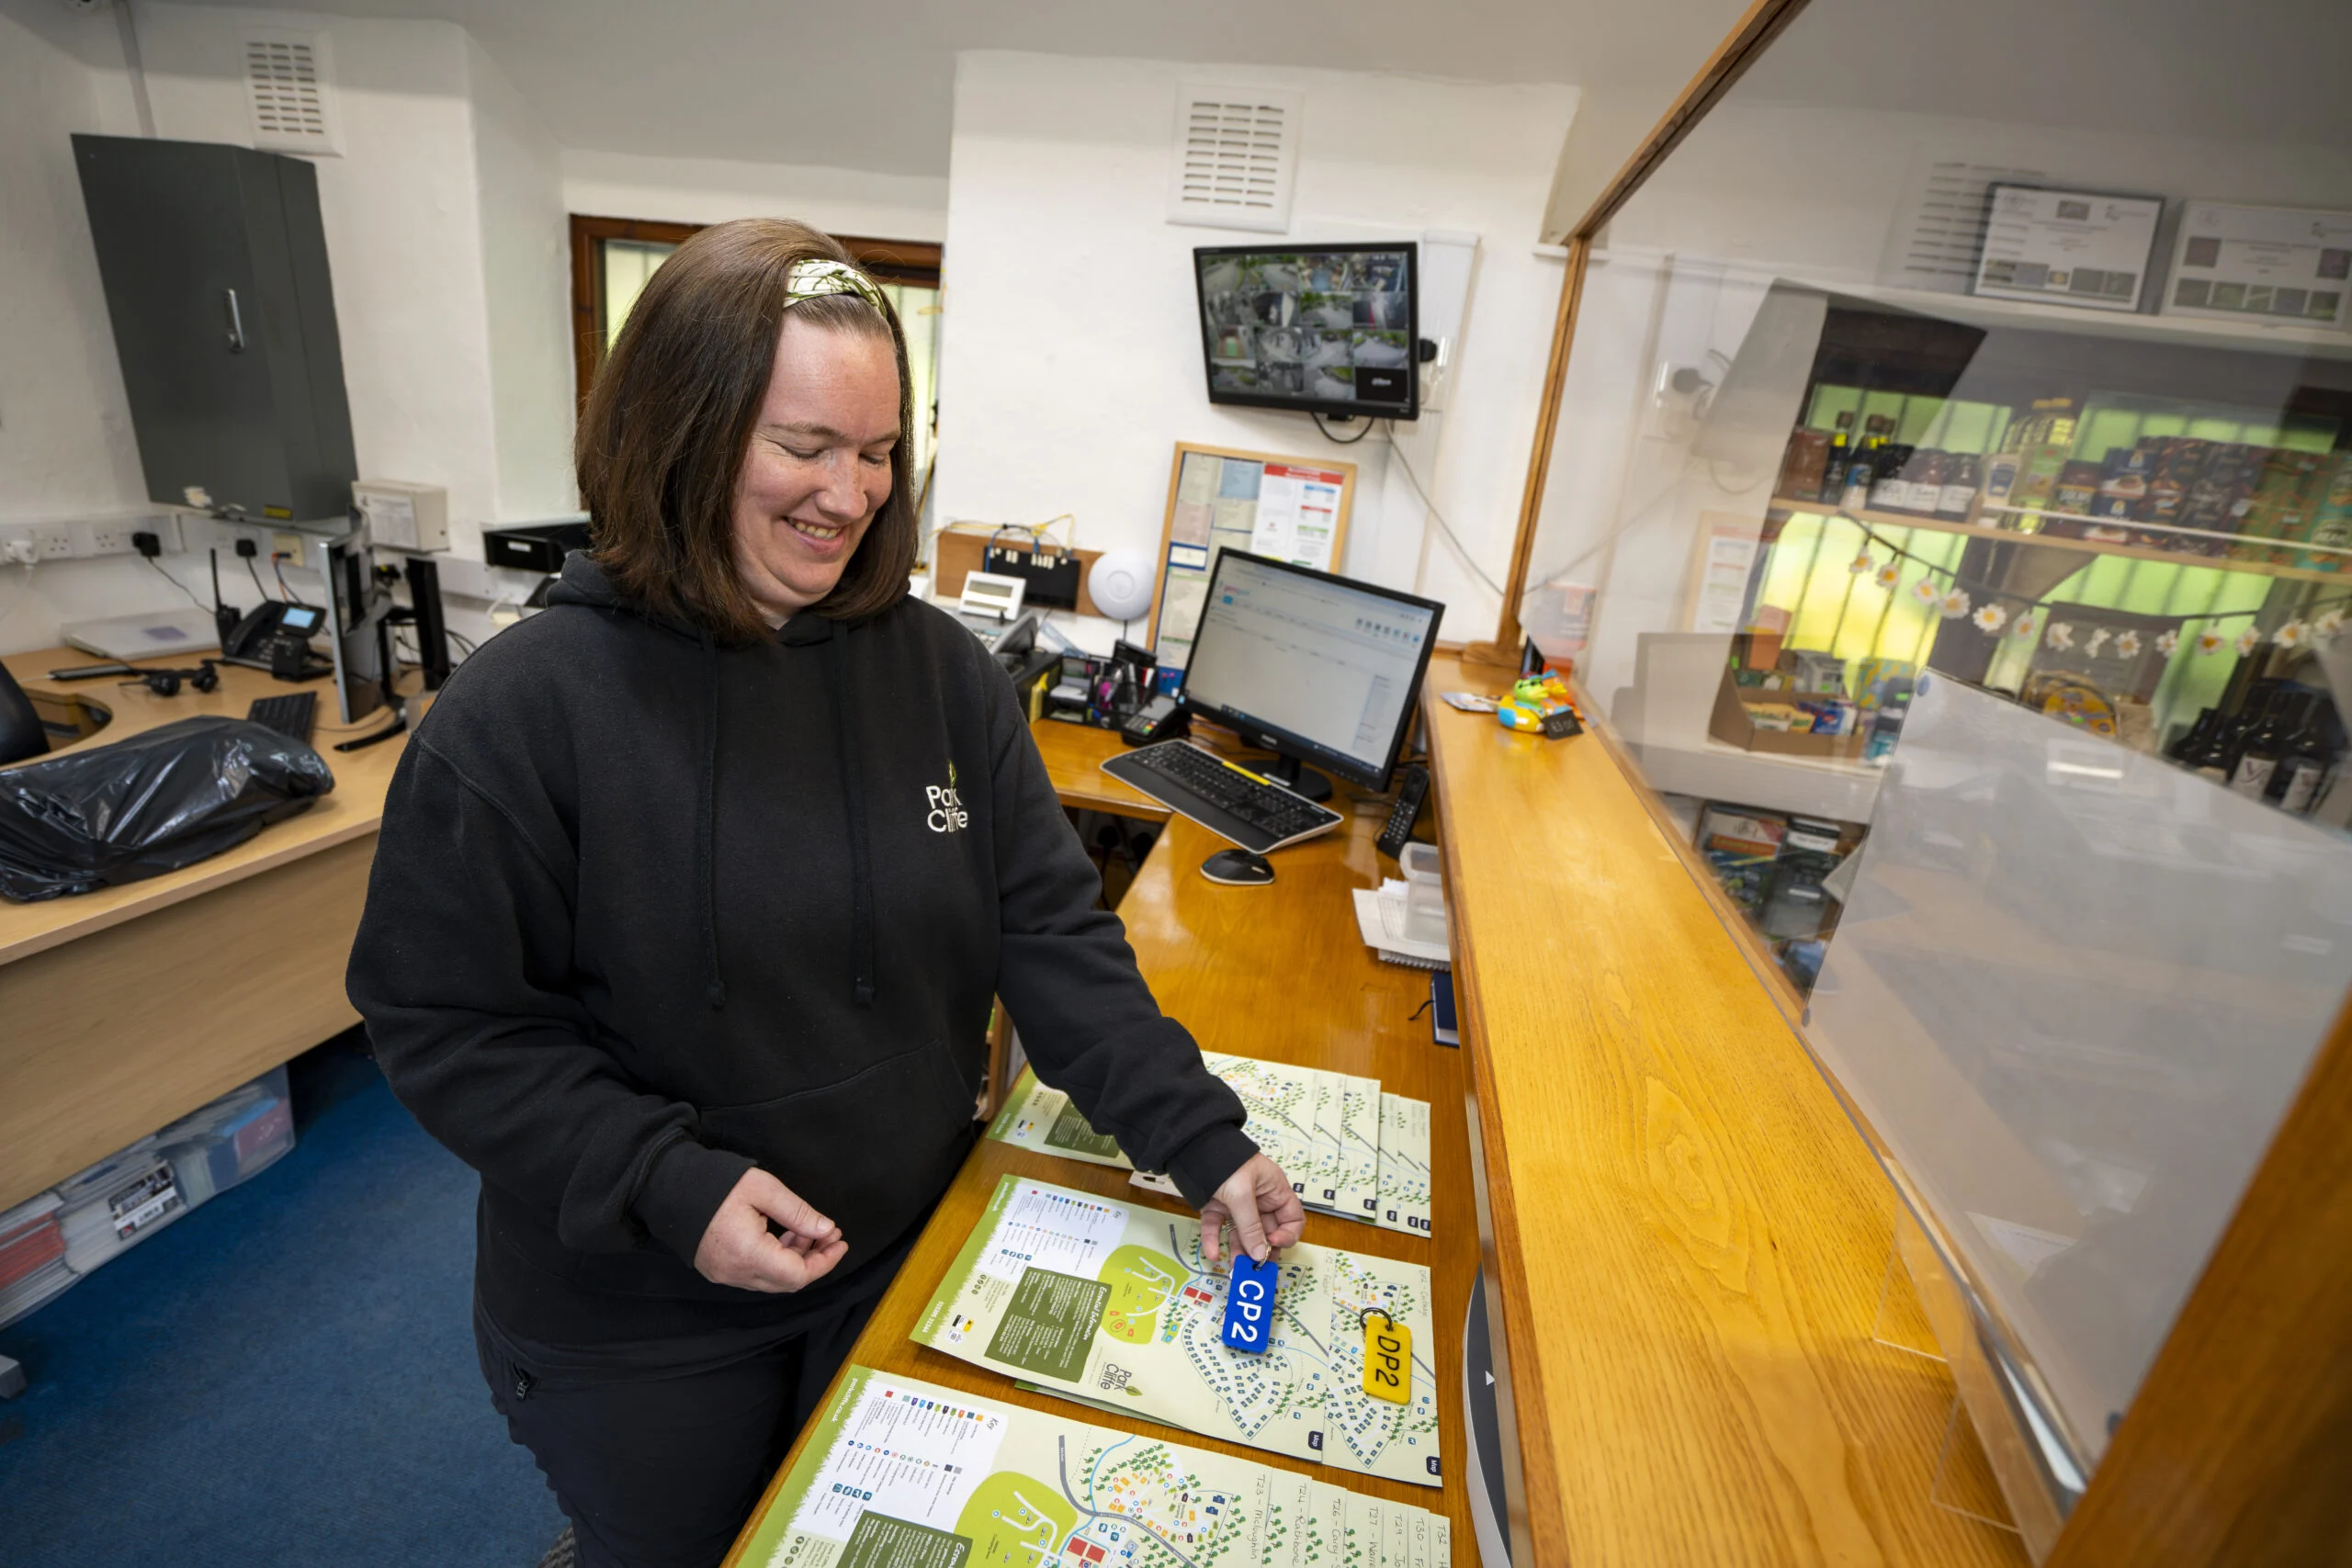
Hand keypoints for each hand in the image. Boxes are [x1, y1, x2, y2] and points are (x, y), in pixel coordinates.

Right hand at [692, 1168, 847, 1292]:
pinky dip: (776, 1261)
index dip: (824, 1262)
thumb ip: (797, 1212)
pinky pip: (755, 1274)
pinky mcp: (717, 1269)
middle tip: (830, 1235)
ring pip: (772, 1280)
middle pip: (786, 1282)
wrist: (668, 1186)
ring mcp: (724, 1274)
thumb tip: (826, 1230)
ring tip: (808, 1231)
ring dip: (795, 1260)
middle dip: (814, 1260)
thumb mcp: (763, 1189)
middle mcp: (735, 1272)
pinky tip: (785, 1238)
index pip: (797, 1275)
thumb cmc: (715, 1183)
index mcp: (747, 1253)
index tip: (840, 1241)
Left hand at [1199, 1153, 1305, 1264]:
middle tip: (1255, 1268)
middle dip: (1260, 1250)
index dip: (1287, 1234)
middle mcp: (1259, 1200)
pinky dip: (1214, 1240)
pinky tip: (1213, 1253)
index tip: (1273, 1244)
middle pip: (1266, 1231)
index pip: (1292, 1218)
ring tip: (1234, 1268)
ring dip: (1238, 1251)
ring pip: (1241, 1234)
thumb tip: (1259, 1254)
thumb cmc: (1228, 1162)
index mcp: (1275, 1191)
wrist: (1194, 1146)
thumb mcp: (1242, 1194)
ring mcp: (1238, 1205)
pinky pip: (1218, 1228)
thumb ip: (1251, 1226)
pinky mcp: (1217, 1207)